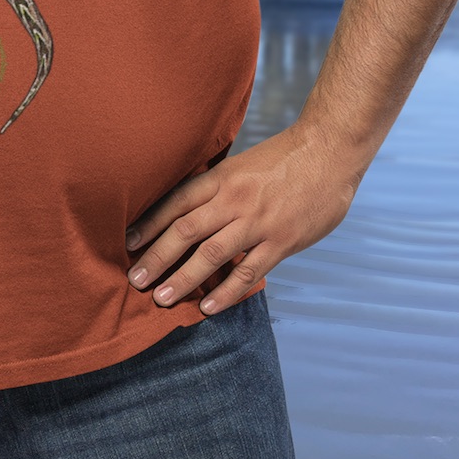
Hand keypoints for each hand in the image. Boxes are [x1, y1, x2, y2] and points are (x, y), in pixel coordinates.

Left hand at [124, 124, 360, 314]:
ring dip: (184, 279)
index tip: (128, 242)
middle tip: (134, 280)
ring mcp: (257, 222)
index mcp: (221, 178)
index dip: (149, 224)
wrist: (330, 151)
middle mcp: (234, 200)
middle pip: (185, 231)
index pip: (176, 202)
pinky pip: (248, 272)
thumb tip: (188, 209)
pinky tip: (208, 307)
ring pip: (211, 254)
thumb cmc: (285, 158)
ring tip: (161, 298)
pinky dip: (225, 291)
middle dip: (156, 257)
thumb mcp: (243, 164)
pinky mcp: (281, 241)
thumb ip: (218, 187)